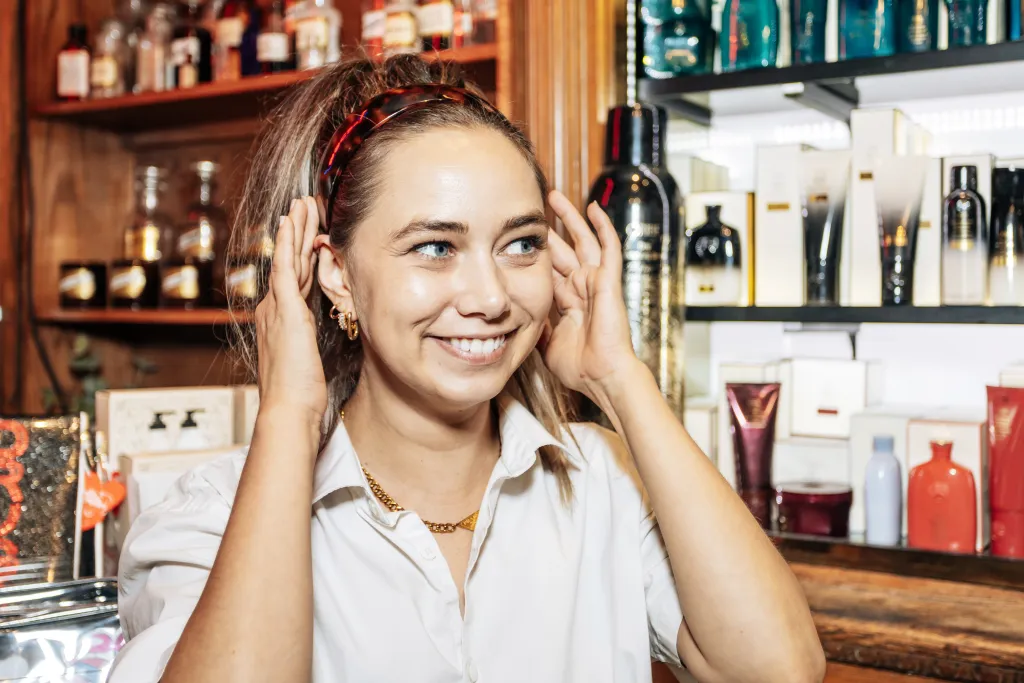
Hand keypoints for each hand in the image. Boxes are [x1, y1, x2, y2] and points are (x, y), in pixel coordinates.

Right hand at [255, 197, 326, 426]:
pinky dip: (289, 243)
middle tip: (305, 206)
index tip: (311, 234)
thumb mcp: (311, 362)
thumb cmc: (301, 397)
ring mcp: (276, 309)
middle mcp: (275, 311)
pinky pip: (286, 268)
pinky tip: (291, 222)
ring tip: (302, 203)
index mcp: (283, 322)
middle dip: (299, 233)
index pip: (297, 280)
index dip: (304, 255)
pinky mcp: (283, 310)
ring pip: (288, 259)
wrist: (287, 410)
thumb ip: (315, 344)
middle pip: (291, 264)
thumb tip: (329, 337)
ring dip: (296, 229)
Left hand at [540, 191, 640, 407]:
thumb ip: (537, 328)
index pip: (551, 271)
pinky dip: (603, 227)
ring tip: (555, 197)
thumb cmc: (581, 368)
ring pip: (583, 241)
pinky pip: (609, 247)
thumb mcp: (547, 345)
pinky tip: (594, 207)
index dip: (538, 254)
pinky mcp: (608, 281)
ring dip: (570, 218)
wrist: (602, 376)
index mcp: (569, 302)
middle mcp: (582, 288)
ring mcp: (596, 283)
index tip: (522, 239)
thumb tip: (519, 319)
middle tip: (535, 209)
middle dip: (550, 230)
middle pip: (563, 250)